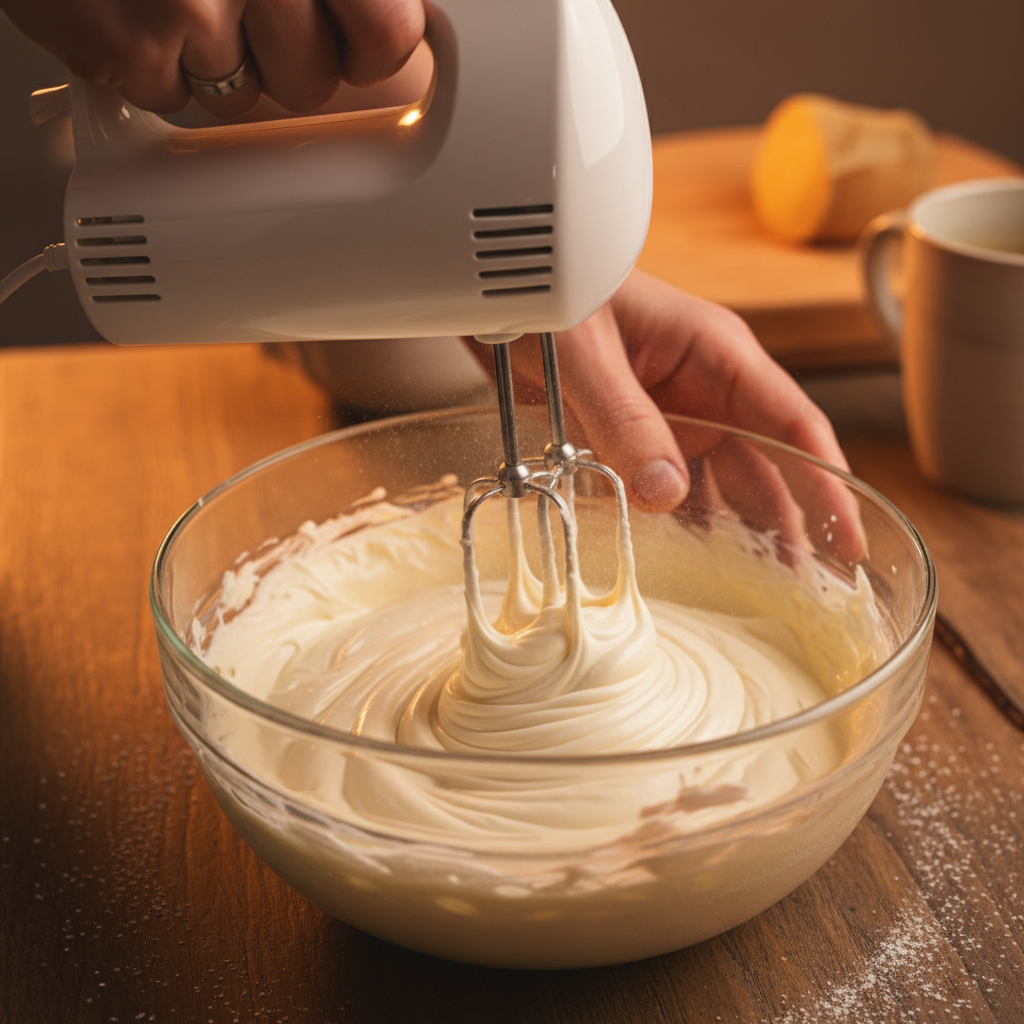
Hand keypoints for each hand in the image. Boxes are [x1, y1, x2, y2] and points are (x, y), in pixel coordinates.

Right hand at [1, 0, 424, 117]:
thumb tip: (383, 22)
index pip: (388, 37)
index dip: (364, 49)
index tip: (344, 38)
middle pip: (312, 83)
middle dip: (278, 59)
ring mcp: (196, 5)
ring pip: (242, 100)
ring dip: (210, 60)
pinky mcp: (134, 45)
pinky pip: (171, 99)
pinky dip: (147, 61)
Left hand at [471, 270, 866, 563]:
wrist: (499, 286)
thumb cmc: (551, 296)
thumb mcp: (584, 354)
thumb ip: (623, 420)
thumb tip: (665, 494)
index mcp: (716, 355)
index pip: (793, 424)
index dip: (827, 483)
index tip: (846, 541)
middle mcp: (705, 391)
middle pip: (763, 469)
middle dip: (784, 530)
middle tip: (799, 598)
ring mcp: (671, 418)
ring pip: (716, 488)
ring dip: (728, 539)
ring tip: (744, 597)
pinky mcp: (635, 439)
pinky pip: (665, 491)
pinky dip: (674, 528)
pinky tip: (680, 568)